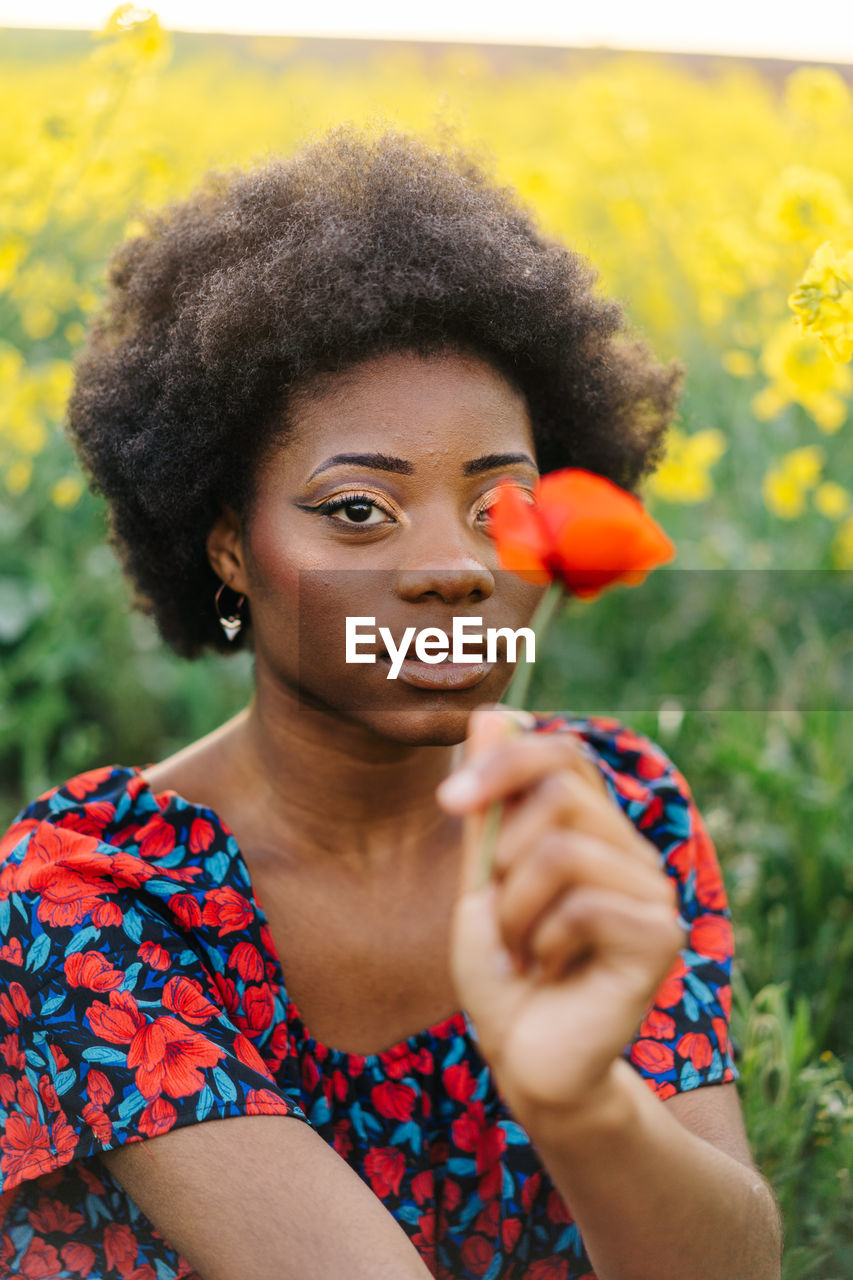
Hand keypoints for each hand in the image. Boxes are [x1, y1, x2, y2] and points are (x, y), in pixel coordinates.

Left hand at [437, 705, 684, 1121]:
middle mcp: (631, 851)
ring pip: (564, 850)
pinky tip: (552, 970)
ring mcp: (653, 892)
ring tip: (524, 949)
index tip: (450, 802)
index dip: (504, 762)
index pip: (563, 753)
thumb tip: (492, 714)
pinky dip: (544, 940)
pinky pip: (582, 904)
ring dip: (517, 907)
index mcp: (593, 830)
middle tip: (503, 915)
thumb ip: (489, 807)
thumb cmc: (505, 972)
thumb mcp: (482, 881)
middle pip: (559, 791)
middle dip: (504, 855)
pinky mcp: (659, 937)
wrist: (528, 1061)